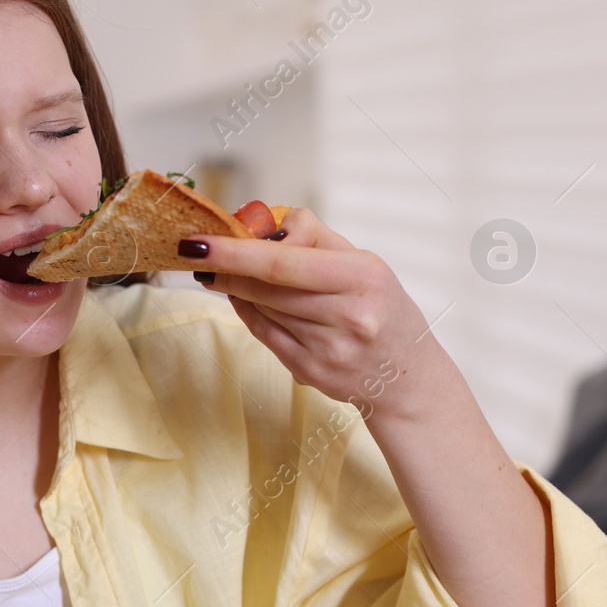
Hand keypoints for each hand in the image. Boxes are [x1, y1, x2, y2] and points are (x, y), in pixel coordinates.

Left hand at [183, 204, 436, 418]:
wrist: (407, 378)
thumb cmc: (382, 308)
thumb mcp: (363, 263)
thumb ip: (313, 239)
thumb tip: (261, 228)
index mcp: (362, 277)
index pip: (283, 261)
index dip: (234, 252)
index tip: (200, 242)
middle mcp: (347, 315)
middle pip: (265, 286)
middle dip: (225, 269)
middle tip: (200, 255)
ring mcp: (327, 348)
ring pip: (261, 308)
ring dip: (235, 288)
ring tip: (223, 274)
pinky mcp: (308, 371)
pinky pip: (263, 333)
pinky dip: (247, 311)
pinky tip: (241, 297)